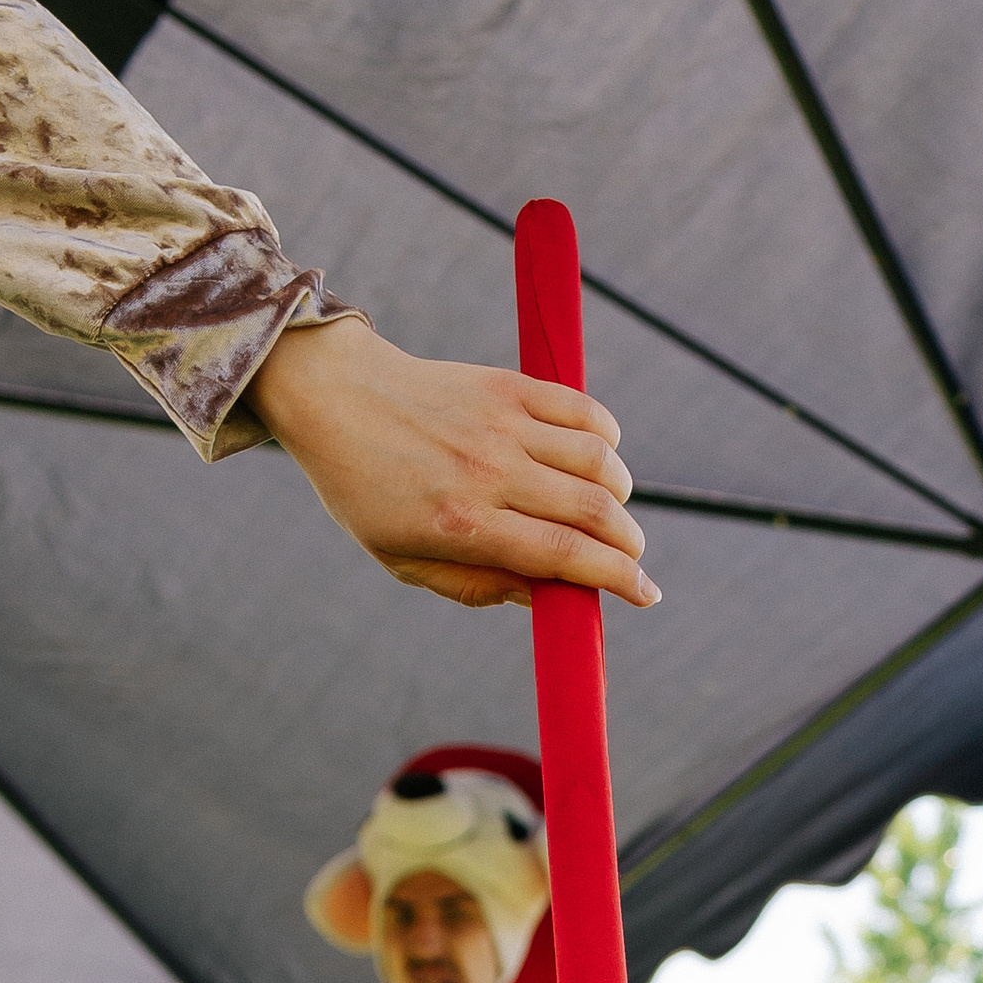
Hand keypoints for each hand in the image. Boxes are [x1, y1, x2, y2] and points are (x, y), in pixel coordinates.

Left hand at [246, 318, 662, 612]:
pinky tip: (601, 456)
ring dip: (621, 493)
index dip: (618, 579)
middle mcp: (489, 472)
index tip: (647, 594)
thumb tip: (545, 597)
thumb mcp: (405, 561)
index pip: (565, 556)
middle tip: (629, 558)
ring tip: (610, 511)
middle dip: (628, 544)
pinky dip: (607, 437)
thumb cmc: (367, 491)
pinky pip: (582, 410)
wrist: (336, 397)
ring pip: (599, 460)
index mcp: (463, 523)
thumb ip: (477, 586)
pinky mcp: (507, 386)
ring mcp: (501, 424)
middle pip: (594, 511)